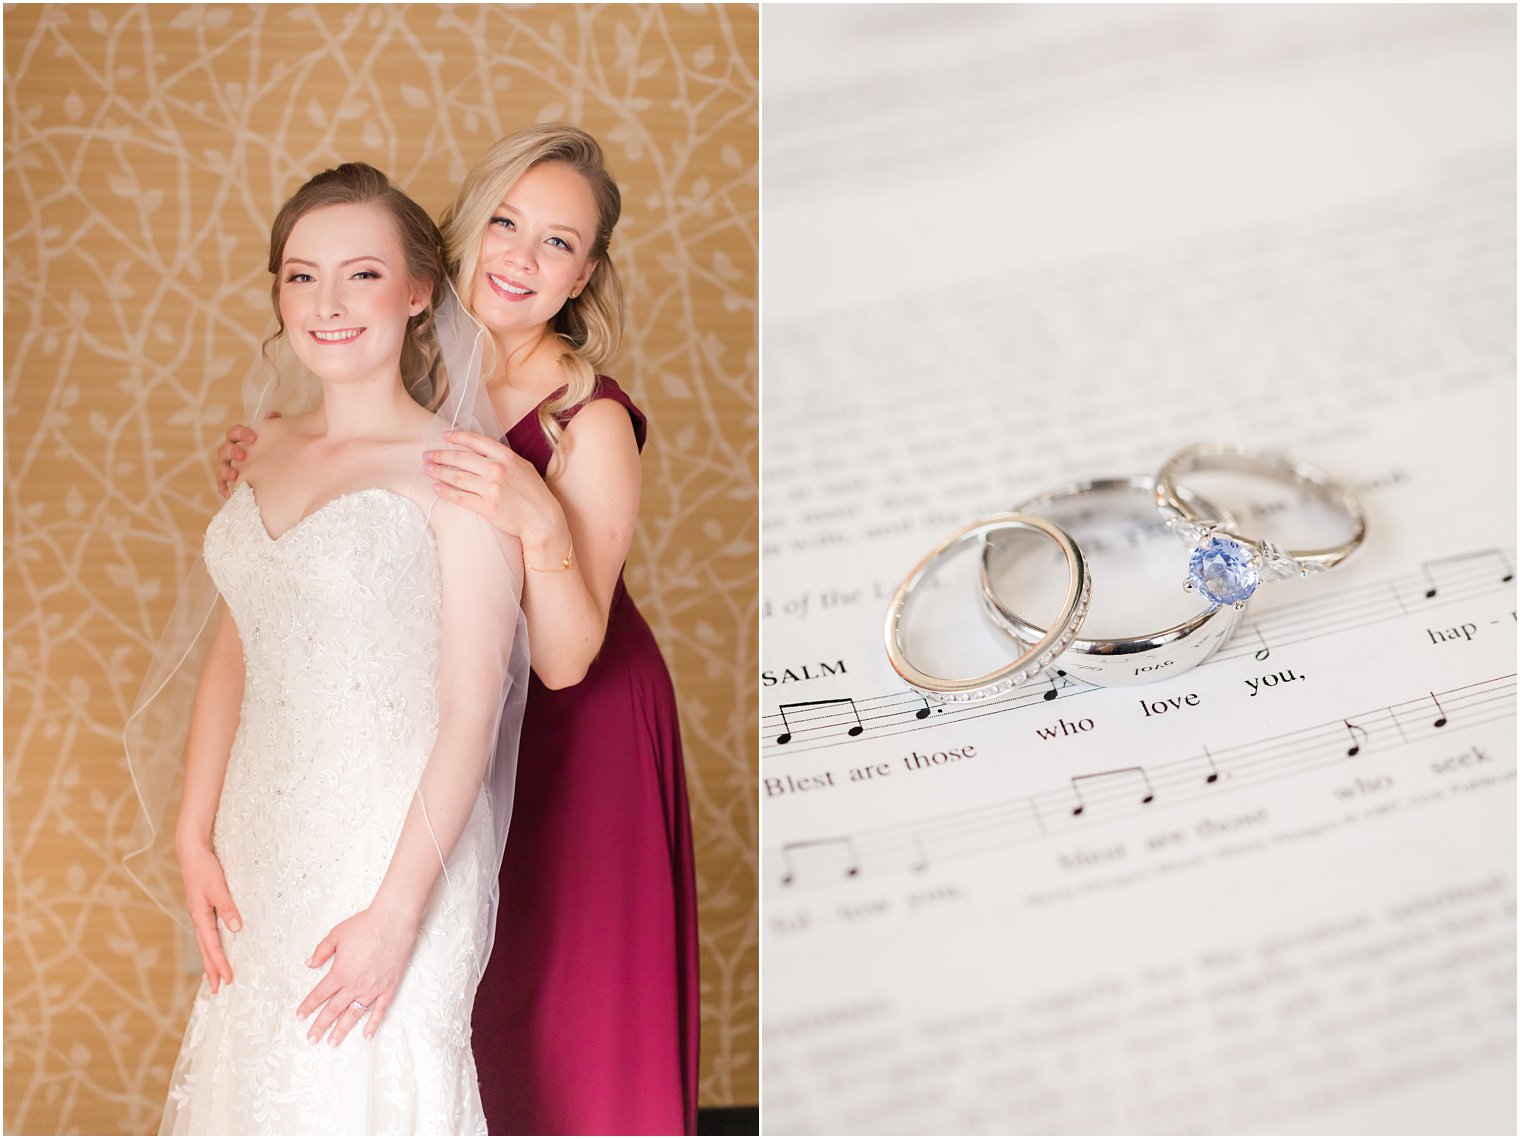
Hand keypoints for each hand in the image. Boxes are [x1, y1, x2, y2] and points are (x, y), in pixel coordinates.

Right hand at [177, 841, 241, 992]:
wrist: (191, 852)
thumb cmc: (205, 868)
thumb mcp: (218, 886)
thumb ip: (227, 907)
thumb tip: (236, 928)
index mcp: (200, 916)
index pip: (212, 946)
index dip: (220, 963)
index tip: (227, 979)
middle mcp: (198, 918)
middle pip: (206, 950)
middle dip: (212, 970)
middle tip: (220, 989)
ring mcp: (199, 914)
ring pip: (205, 943)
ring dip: (210, 961)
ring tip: (214, 978)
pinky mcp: (202, 908)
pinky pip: (206, 933)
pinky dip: (210, 946)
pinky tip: (214, 949)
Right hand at [216, 412, 278, 498]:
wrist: (272, 471)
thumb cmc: (269, 450)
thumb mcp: (272, 438)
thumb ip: (272, 425)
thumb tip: (272, 414)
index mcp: (239, 440)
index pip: (234, 432)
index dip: (241, 433)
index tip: (253, 437)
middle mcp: (230, 451)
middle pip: (225, 449)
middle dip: (232, 451)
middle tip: (243, 456)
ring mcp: (226, 466)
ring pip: (220, 467)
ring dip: (225, 471)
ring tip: (234, 476)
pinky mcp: (227, 482)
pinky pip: (221, 485)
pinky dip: (223, 488)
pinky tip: (229, 494)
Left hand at [297, 906, 419, 1046]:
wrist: (393, 921)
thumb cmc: (365, 925)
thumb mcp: (337, 934)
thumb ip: (321, 951)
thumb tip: (309, 964)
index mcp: (340, 973)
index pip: (320, 994)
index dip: (308, 1006)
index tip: (300, 1016)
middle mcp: (354, 985)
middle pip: (333, 1010)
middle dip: (320, 1025)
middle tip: (311, 1039)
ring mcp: (372, 989)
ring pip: (354, 1014)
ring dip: (342, 1030)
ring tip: (332, 1042)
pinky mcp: (389, 987)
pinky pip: (379, 1010)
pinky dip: (373, 1024)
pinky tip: (366, 1035)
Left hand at [425, 429, 568, 559]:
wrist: (542, 519)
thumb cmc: (533, 492)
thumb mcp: (522, 466)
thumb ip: (502, 457)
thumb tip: (479, 450)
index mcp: (506, 457)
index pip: (476, 441)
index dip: (457, 437)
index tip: (444, 436)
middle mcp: (497, 470)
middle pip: (460, 458)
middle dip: (440, 455)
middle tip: (427, 455)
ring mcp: (491, 489)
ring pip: (457, 477)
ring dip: (438, 472)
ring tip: (427, 469)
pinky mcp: (486, 507)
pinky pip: (460, 497)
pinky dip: (446, 492)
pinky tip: (436, 488)